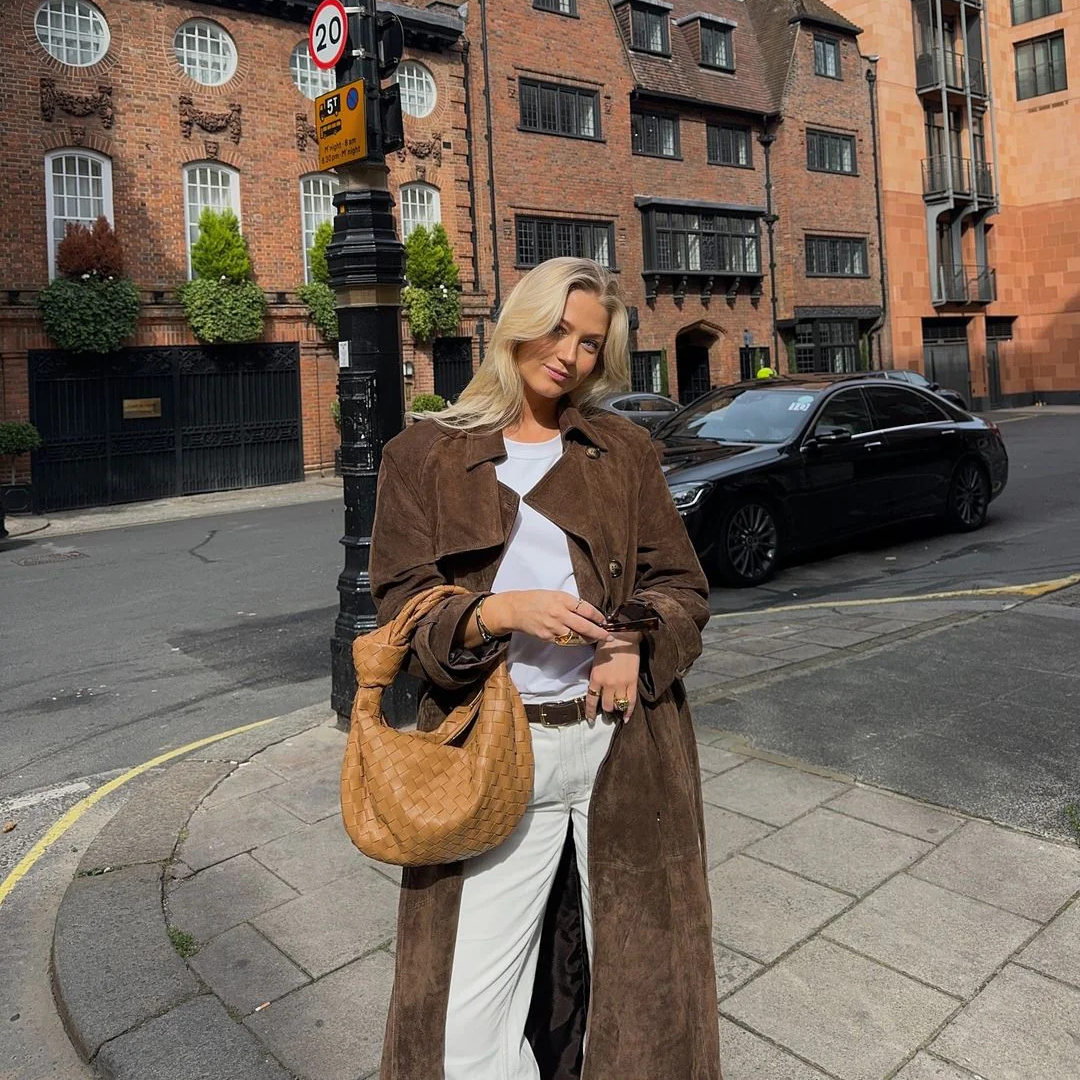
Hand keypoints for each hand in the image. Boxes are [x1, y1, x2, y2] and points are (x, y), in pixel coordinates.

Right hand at [482, 590, 611, 645]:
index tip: (605, 621)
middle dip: (599, 633)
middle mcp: (559, 613)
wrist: (515, 609)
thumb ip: (571, 603)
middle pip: (584, 626)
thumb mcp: (555, 595)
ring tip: (596, 639)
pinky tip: (581, 641)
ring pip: (576, 637)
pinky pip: (565, 641)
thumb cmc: (536, 599)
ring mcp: (553, 627)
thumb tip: (588, 613)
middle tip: (609, 637)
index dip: (598, 617)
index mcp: (562, 599)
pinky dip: (575, 642)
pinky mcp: (548, 637)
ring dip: (588, 640)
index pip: (586, 609)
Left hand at [585, 632, 641, 722]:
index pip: (591, 700)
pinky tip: (626, 717)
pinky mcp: (632, 682)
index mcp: (596, 677)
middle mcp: (607, 683)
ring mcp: (621, 684)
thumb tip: (596, 689)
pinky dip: (629, 711)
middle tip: (606, 709)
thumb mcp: (595, 661)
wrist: (624, 636)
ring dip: (616, 708)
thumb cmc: (607, 645)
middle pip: (606, 705)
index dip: (590, 712)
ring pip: (618, 705)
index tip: (590, 719)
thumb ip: (595, 676)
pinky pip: (631, 702)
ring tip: (617, 708)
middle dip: (606, 708)